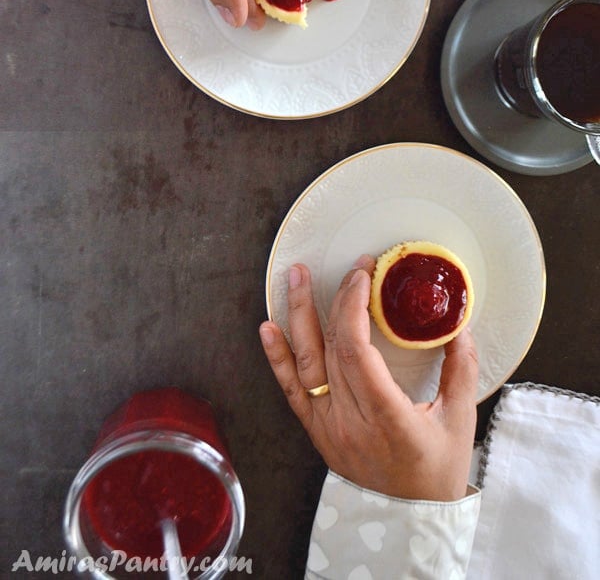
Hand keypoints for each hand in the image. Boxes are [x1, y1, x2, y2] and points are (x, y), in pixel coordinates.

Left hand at [259, 257, 478, 500]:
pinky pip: (291, 390)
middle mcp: (350, 422)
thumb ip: (460, 369)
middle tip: (350, 269)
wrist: (409, 521)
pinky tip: (268, 328)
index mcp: (387, 418)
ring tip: (296, 277)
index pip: (357, 351)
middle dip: (338, 299)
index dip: (354, 307)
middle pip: (333, 348)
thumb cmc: (436, 473)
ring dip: (299, 314)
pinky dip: (277, 357)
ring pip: (306, 363)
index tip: (364, 276)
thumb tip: (458, 325)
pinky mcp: (317, 430)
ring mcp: (329, 426)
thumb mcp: (460, 421)